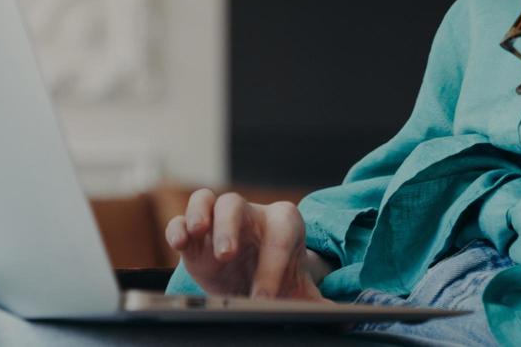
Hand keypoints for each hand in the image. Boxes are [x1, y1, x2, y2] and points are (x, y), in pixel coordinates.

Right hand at [164, 189, 327, 300]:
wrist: (253, 281)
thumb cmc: (279, 281)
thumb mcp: (300, 293)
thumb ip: (318, 303)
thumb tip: (343, 318)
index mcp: (283, 224)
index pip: (280, 233)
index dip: (275, 263)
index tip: (265, 297)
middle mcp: (250, 216)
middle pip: (238, 205)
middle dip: (232, 228)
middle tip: (228, 255)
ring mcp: (219, 221)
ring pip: (208, 201)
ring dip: (200, 215)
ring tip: (197, 234)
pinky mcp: (194, 235)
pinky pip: (182, 219)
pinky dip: (178, 227)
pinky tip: (178, 244)